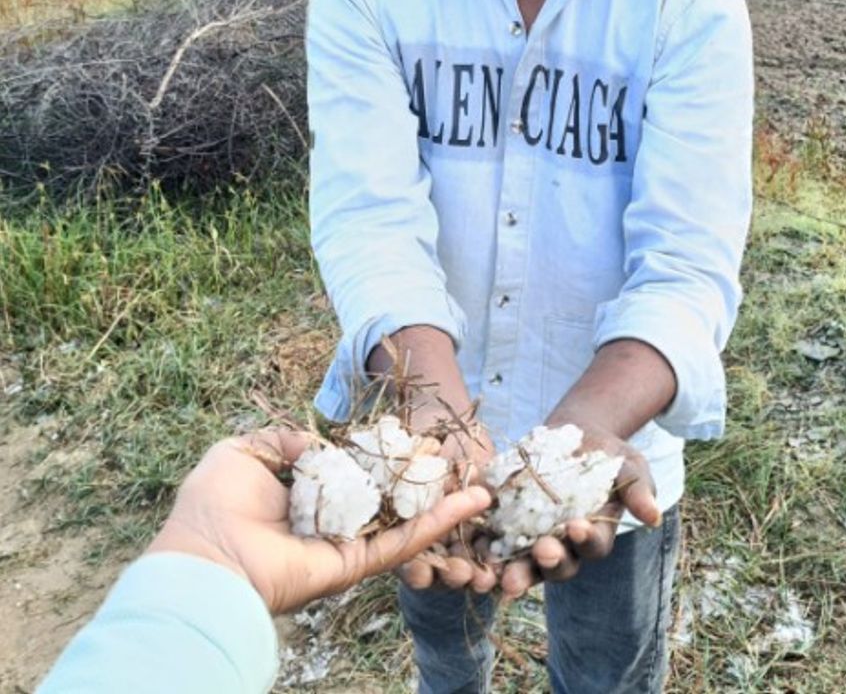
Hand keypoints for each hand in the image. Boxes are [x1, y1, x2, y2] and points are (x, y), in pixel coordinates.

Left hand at [145, 428, 491, 614]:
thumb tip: (321, 446)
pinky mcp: (354, 565)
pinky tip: (468, 504)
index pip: (354, 473)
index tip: (416, 438)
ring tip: (483, 490)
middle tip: (458, 462)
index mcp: (303, 495)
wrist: (204, 561)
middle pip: (389, 499)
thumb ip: (286, 439)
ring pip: (404, 523)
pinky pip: (401, 543)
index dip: (386, 456)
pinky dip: (436, 524)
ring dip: (445, 507)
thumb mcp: (245, 450)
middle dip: (424, 481)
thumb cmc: (213, 505)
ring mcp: (345, 545)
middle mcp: (329, 521)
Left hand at [497, 424, 659, 599]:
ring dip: (512, 570)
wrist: (575, 436)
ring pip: (522, 563)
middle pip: (556, 565)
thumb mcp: (628, 465)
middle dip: (548, 561)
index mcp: (593, 537)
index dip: (585, 539)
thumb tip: (653, 516)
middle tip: (542, 551)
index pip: (592, 546)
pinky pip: (492, 540)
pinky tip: (473, 542)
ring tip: (501, 573)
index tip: (577, 526)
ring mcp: (531, 539)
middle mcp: (563, 547)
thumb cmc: (608, 455)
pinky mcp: (505, 524)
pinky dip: (482, 544)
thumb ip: (638, 489)